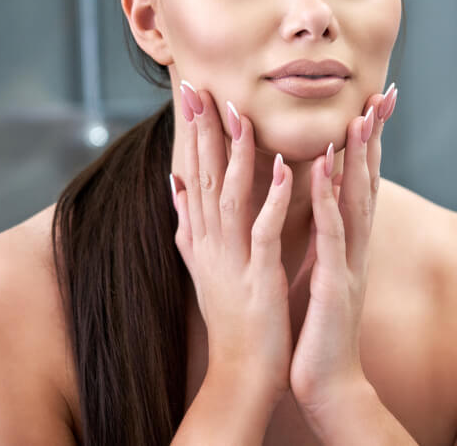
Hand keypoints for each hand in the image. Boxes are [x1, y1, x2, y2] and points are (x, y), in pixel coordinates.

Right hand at [171, 84, 293, 405]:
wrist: (241, 370)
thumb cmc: (229, 314)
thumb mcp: (201, 264)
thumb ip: (188, 223)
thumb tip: (173, 187)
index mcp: (201, 236)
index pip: (194, 174)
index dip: (192, 132)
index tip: (191, 92)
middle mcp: (210, 242)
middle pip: (204, 177)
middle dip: (202, 130)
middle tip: (197, 85)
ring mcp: (232, 258)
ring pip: (231, 196)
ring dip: (236, 154)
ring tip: (240, 114)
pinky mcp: (257, 276)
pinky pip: (263, 231)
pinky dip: (270, 199)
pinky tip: (282, 169)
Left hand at [290, 85, 396, 418]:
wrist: (328, 383)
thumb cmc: (319, 329)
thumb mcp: (322, 273)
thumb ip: (324, 238)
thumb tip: (319, 206)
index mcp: (349, 244)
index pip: (360, 184)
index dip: (366, 143)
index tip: (370, 104)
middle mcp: (356, 247)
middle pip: (368, 182)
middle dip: (373, 138)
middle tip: (380, 95)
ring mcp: (350, 263)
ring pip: (356, 200)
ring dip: (358, 158)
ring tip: (359, 117)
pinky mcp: (336, 282)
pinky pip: (332, 234)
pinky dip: (331, 199)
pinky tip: (327, 172)